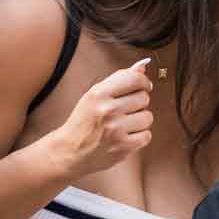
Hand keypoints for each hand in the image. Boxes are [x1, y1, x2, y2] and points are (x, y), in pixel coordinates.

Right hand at [60, 59, 153, 176]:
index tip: (144, 86)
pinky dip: (139, 137)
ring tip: (124, 124)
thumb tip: (142, 67)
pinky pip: (146, 136)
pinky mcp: (123, 147)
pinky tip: (126, 136)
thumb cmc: (84, 121)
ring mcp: (116, 130)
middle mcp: (108, 110)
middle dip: (138, 103)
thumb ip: (118, 79)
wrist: (71, 150)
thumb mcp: (95, 95)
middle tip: (125, 110)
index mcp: (99, 94)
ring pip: (147, 117)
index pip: (134, 79)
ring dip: (139, 120)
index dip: (143, 82)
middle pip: (144, 98)